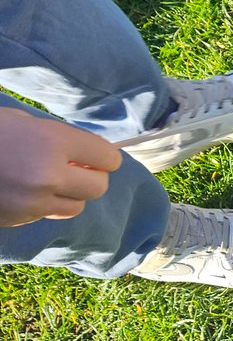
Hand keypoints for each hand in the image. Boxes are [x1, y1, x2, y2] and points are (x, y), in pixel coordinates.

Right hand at [0, 109, 122, 226]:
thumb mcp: (20, 121)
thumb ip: (56, 137)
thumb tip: (85, 154)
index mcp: (52, 142)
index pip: (107, 158)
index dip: (104, 156)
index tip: (96, 156)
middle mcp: (49, 175)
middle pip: (99, 187)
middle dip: (91, 177)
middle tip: (76, 168)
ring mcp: (33, 201)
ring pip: (76, 206)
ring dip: (70, 194)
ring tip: (48, 180)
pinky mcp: (18, 219)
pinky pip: (47, 214)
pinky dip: (44, 205)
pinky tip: (24, 190)